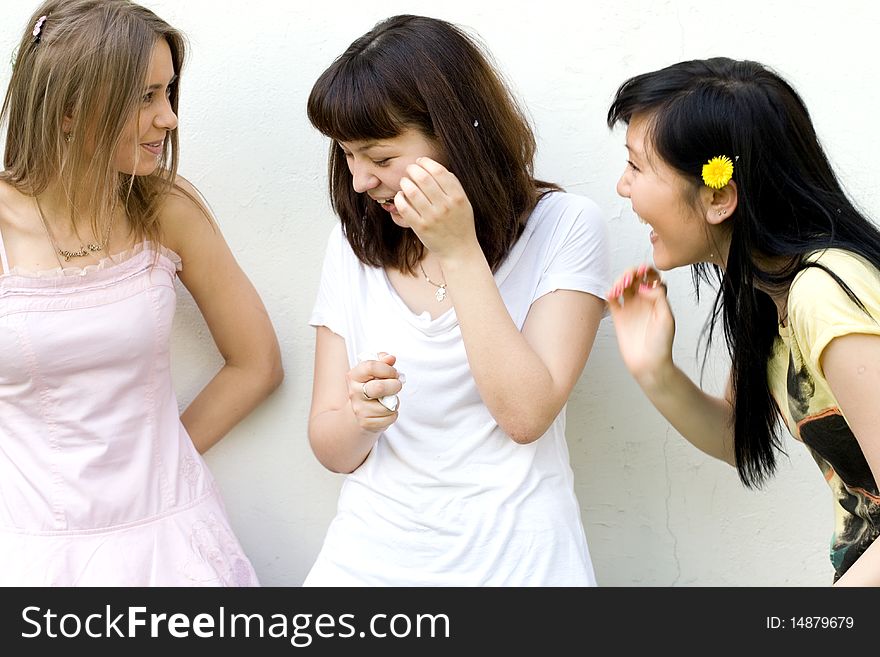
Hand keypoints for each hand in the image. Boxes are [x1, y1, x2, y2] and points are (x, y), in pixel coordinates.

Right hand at [346, 352, 402, 433]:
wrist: (359, 412)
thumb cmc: (370, 387)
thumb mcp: (374, 371)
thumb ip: (383, 361)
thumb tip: (391, 358)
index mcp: (354, 376)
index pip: (371, 366)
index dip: (387, 369)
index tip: (393, 373)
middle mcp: (353, 392)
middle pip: (379, 387)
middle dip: (394, 385)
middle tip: (396, 385)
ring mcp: (359, 409)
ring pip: (387, 405)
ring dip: (395, 402)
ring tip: (389, 400)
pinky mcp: (366, 423)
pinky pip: (389, 418)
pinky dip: (393, 414)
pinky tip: (386, 411)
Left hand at [394, 157, 479, 260]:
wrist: (459, 250)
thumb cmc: (460, 223)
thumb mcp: (464, 202)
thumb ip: (453, 184)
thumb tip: (434, 167)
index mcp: (457, 197)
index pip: (439, 171)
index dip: (426, 162)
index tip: (420, 162)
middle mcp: (445, 206)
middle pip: (423, 178)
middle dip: (413, 169)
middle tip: (410, 170)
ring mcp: (432, 217)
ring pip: (411, 191)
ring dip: (404, 182)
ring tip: (405, 182)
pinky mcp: (420, 227)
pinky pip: (404, 207)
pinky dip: (399, 198)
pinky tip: (401, 196)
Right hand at [607, 264, 675, 382]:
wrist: (649, 364)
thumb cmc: (661, 344)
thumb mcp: (667, 317)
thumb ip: (658, 297)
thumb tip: (645, 285)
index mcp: (657, 299)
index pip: (652, 277)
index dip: (647, 271)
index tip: (644, 271)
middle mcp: (643, 302)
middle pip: (635, 278)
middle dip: (631, 273)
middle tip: (628, 278)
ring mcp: (630, 308)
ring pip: (622, 286)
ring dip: (619, 281)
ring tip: (619, 287)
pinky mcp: (618, 317)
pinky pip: (612, 300)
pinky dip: (609, 294)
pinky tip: (611, 295)